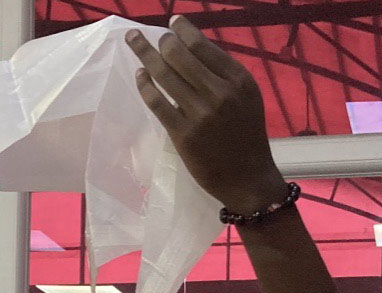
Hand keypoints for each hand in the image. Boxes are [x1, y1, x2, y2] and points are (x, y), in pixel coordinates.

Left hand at [126, 17, 286, 214]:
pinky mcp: (184, 134)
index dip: (183, 30)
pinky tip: (139, 76)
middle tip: (146, 37)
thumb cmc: (246, 137)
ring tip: (134, 43)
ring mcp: (200, 114)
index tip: (172, 24)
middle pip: (180, 56)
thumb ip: (224, 76)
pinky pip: (158, 103)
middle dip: (159, 41)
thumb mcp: (247, 98)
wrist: (247, 179)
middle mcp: (220, 93)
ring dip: (145, 56)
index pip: (203, 46)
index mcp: (238, 80)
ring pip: (165, 76)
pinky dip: (145, 85)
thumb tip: (192, 51)